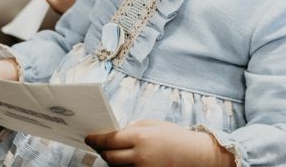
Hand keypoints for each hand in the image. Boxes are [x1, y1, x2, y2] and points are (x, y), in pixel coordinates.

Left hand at [85, 119, 235, 165]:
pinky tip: (125, 160)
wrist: (196, 155)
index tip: (88, 138)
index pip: (110, 140)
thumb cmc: (174, 136)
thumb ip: (133, 128)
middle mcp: (140, 156)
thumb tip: (115, 134)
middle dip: (102, 151)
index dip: (96, 139)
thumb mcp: (153, 124)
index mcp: (141, 137)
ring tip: (113, 152)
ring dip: (112, 160)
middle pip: (110, 157)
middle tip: (98, 146)